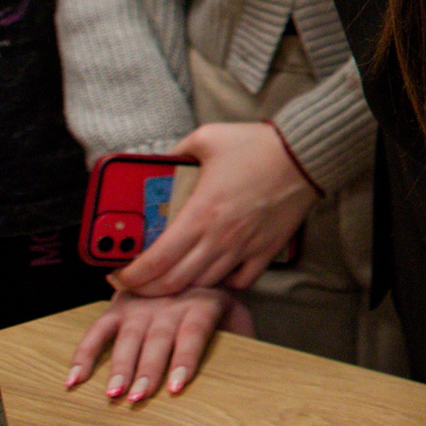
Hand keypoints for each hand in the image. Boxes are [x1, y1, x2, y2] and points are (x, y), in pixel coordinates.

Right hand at [66, 287, 252, 402]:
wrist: (189, 261)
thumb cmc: (214, 299)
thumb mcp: (235, 310)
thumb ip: (242, 332)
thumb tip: (252, 358)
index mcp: (202, 304)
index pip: (193, 333)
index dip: (184, 360)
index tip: (176, 387)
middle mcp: (170, 304)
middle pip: (158, 339)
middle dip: (148, 369)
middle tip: (138, 397)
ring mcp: (141, 305)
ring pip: (128, 337)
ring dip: (119, 366)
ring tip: (113, 393)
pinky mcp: (118, 307)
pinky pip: (97, 331)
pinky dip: (84, 354)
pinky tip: (74, 380)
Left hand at [110, 122, 316, 297]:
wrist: (306, 154)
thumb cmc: (257, 145)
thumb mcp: (206, 138)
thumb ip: (175, 152)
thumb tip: (157, 162)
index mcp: (200, 214)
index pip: (156, 261)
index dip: (132, 275)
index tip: (119, 274)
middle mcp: (219, 238)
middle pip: (173, 282)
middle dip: (148, 287)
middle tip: (137, 282)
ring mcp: (244, 248)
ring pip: (202, 284)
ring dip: (181, 286)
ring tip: (170, 277)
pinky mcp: (266, 251)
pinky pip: (238, 282)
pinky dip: (222, 283)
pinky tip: (212, 272)